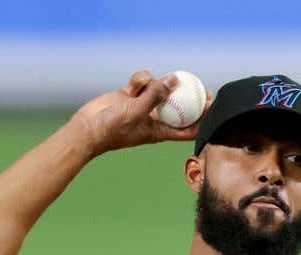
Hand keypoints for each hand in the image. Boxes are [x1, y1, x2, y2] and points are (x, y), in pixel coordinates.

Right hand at [70, 71, 208, 156]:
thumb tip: (174, 80)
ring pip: (160, 89)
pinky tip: (134, 83)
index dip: (202, 120)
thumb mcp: (137, 112)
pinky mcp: (131, 94)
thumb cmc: (112, 129)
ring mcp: (143, 105)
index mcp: (160, 131)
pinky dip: (141, 79)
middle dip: (191, 98)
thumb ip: (155, 95)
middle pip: (179, 107)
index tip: (212, 109)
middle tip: (203, 88)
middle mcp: (154, 118)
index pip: (187, 129)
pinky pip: (143, 81)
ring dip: (156, 83)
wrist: (88, 127)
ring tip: (146, 86)